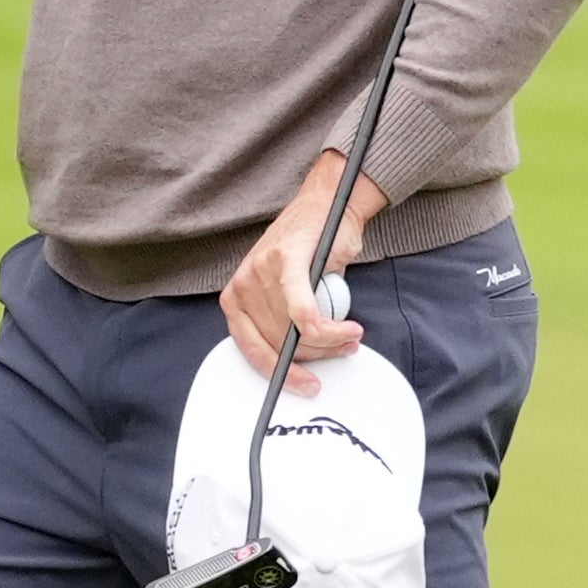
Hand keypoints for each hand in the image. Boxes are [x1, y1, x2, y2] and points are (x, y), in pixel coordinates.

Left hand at [220, 154, 383, 388]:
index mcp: (237, 296)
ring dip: (332, 341)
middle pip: (280, 343)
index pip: (252, 349)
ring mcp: (262, 270)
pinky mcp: (286, 260)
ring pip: (297, 332)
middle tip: (342, 349)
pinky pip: (303, 312)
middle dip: (317, 355)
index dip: (281, 374)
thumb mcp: (288, 291)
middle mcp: (244, 283)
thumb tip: (304, 359)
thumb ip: (286, 322)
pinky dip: (327, 328)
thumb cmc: (310, 247)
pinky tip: (346, 329)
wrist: (327, 203)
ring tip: (350, 335)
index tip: (305, 385)